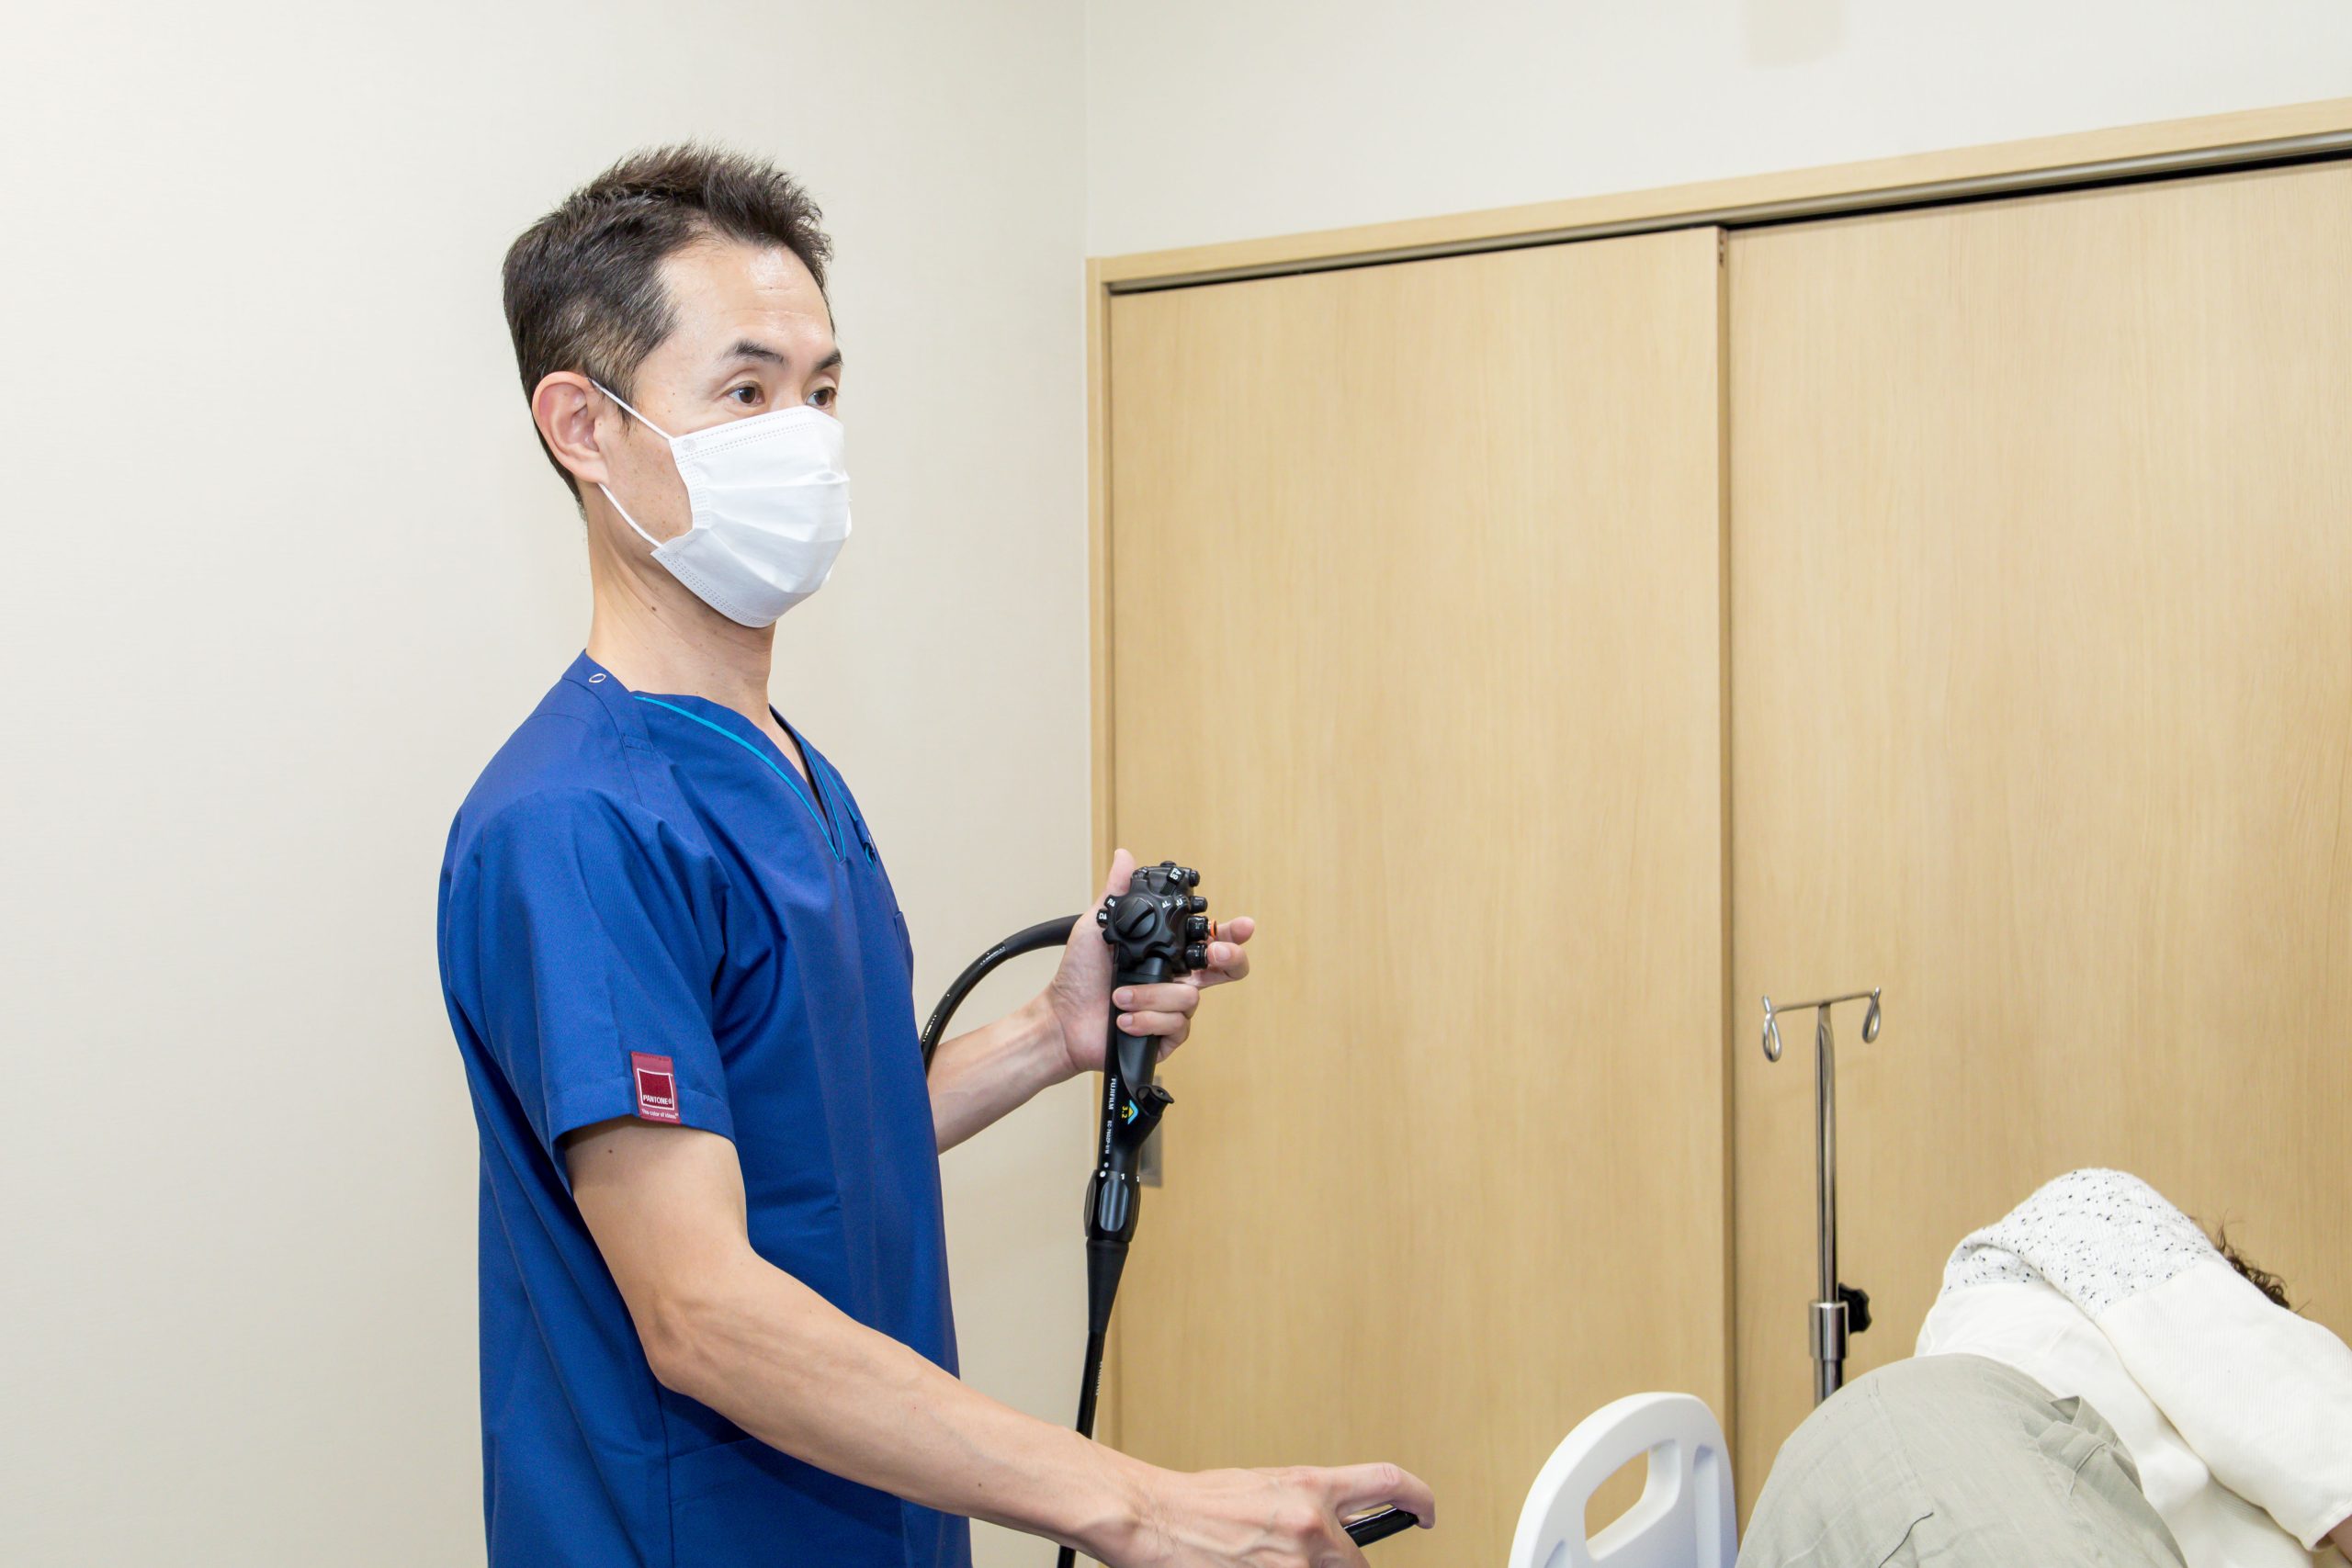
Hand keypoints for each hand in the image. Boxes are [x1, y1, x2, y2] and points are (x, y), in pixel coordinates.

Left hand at [1043, 848, 1255, 1080]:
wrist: (1062, 1018)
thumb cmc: (1079, 975)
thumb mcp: (1097, 926)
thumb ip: (1117, 893)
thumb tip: (1124, 855)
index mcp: (1167, 951)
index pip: (1208, 939)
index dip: (1231, 932)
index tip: (1243, 925)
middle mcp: (1177, 978)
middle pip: (1226, 970)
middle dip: (1231, 958)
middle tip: (1215, 953)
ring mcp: (1173, 1008)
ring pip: (1189, 998)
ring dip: (1150, 995)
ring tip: (1119, 995)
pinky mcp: (1167, 1035)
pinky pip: (1174, 1025)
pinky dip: (1146, 1019)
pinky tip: (1124, 1018)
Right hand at [1120, 1462, 1434, 1567]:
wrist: (1155, 1519)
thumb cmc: (1198, 1503)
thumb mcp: (1263, 1486)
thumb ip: (1306, 1502)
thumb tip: (1335, 1522)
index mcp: (1310, 1486)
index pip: (1387, 1482)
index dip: (1418, 1498)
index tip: (1426, 1513)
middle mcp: (1311, 1524)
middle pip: (1358, 1562)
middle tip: (1312, 1562)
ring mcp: (1296, 1563)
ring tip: (1264, 1559)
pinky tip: (1254, 1567)